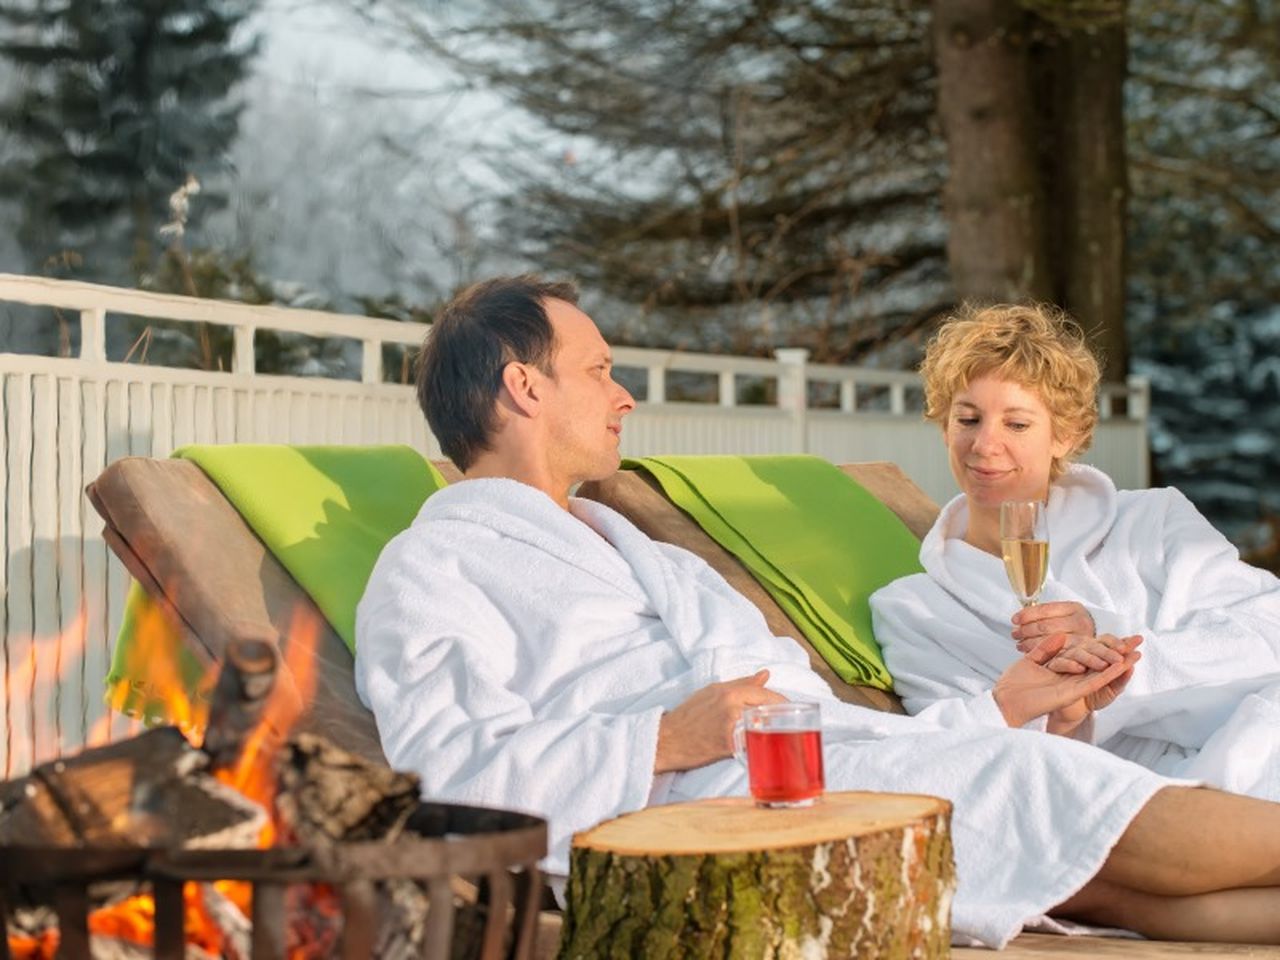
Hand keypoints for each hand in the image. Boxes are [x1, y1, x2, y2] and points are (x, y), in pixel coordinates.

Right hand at [654, 670, 786, 772]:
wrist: (666, 740)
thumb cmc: (688, 716)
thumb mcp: (712, 692)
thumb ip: (741, 684)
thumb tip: (765, 674)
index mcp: (727, 691)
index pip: (765, 693)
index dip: (781, 701)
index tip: (789, 709)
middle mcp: (730, 705)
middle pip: (767, 709)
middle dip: (781, 716)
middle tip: (789, 723)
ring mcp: (730, 724)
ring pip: (763, 725)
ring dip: (774, 731)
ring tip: (779, 735)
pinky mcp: (728, 744)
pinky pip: (752, 743)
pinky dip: (760, 744)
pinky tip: (765, 748)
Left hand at [993, 633, 1140, 728]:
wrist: (1005, 701)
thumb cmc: (1015, 684)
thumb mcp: (1031, 661)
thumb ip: (1046, 649)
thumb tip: (1060, 635)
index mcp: (1062, 670)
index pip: (1088, 655)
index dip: (1104, 647)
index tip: (1121, 637)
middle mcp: (1071, 678)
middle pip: (1100, 665)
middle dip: (1119, 655)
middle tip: (1138, 643)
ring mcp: (1073, 686)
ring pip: (1102, 674)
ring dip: (1120, 665)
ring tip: (1136, 654)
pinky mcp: (1072, 693)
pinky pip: (1093, 682)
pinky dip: (1108, 674)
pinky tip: (1121, 666)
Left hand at [1012, 601, 1094, 652]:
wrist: (1098, 641)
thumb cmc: (1072, 624)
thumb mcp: (1063, 613)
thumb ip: (1044, 613)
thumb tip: (1017, 620)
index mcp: (1074, 608)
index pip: (1045, 610)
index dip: (1027, 615)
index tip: (1014, 619)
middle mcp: (1080, 622)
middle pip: (1045, 626)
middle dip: (1025, 630)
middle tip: (1014, 633)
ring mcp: (1081, 639)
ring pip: (1048, 640)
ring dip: (1028, 642)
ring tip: (1019, 642)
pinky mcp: (1079, 654)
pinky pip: (1053, 653)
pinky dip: (1037, 652)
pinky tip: (1027, 651)